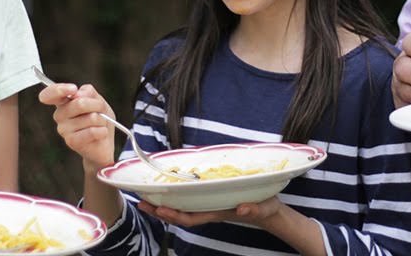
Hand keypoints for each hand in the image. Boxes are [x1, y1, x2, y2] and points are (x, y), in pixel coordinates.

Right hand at [38, 82, 117, 172]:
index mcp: (63, 103)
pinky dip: (102, 131)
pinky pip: (92, 131)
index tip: (73, 89)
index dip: (58, 89)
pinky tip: (101, 134)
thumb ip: (88, 92)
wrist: (105, 144)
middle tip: (101, 112)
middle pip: (79, 103)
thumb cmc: (100, 120)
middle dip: (98, 105)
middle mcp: (59, 115)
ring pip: (90, 117)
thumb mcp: (98, 100)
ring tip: (100, 125)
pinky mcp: (71, 141)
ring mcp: (63, 129)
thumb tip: (77, 93)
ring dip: (102, 120)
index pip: (49, 94)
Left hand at [137, 196, 283, 228]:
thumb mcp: (263, 208)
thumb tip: (242, 209)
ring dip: (163, 205)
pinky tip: (166, 192)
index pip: (192, 218)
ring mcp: (209, 206)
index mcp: (218, 212)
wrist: (269, 211)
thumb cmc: (265, 208)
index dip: (174, 215)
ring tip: (146, 199)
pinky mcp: (210, 199)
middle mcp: (209, 210)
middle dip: (160, 211)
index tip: (160, 209)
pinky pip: (189, 201)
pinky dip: (175, 198)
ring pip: (181, 209)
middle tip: (141, 204)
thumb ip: (254, 208)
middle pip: (180, 215)